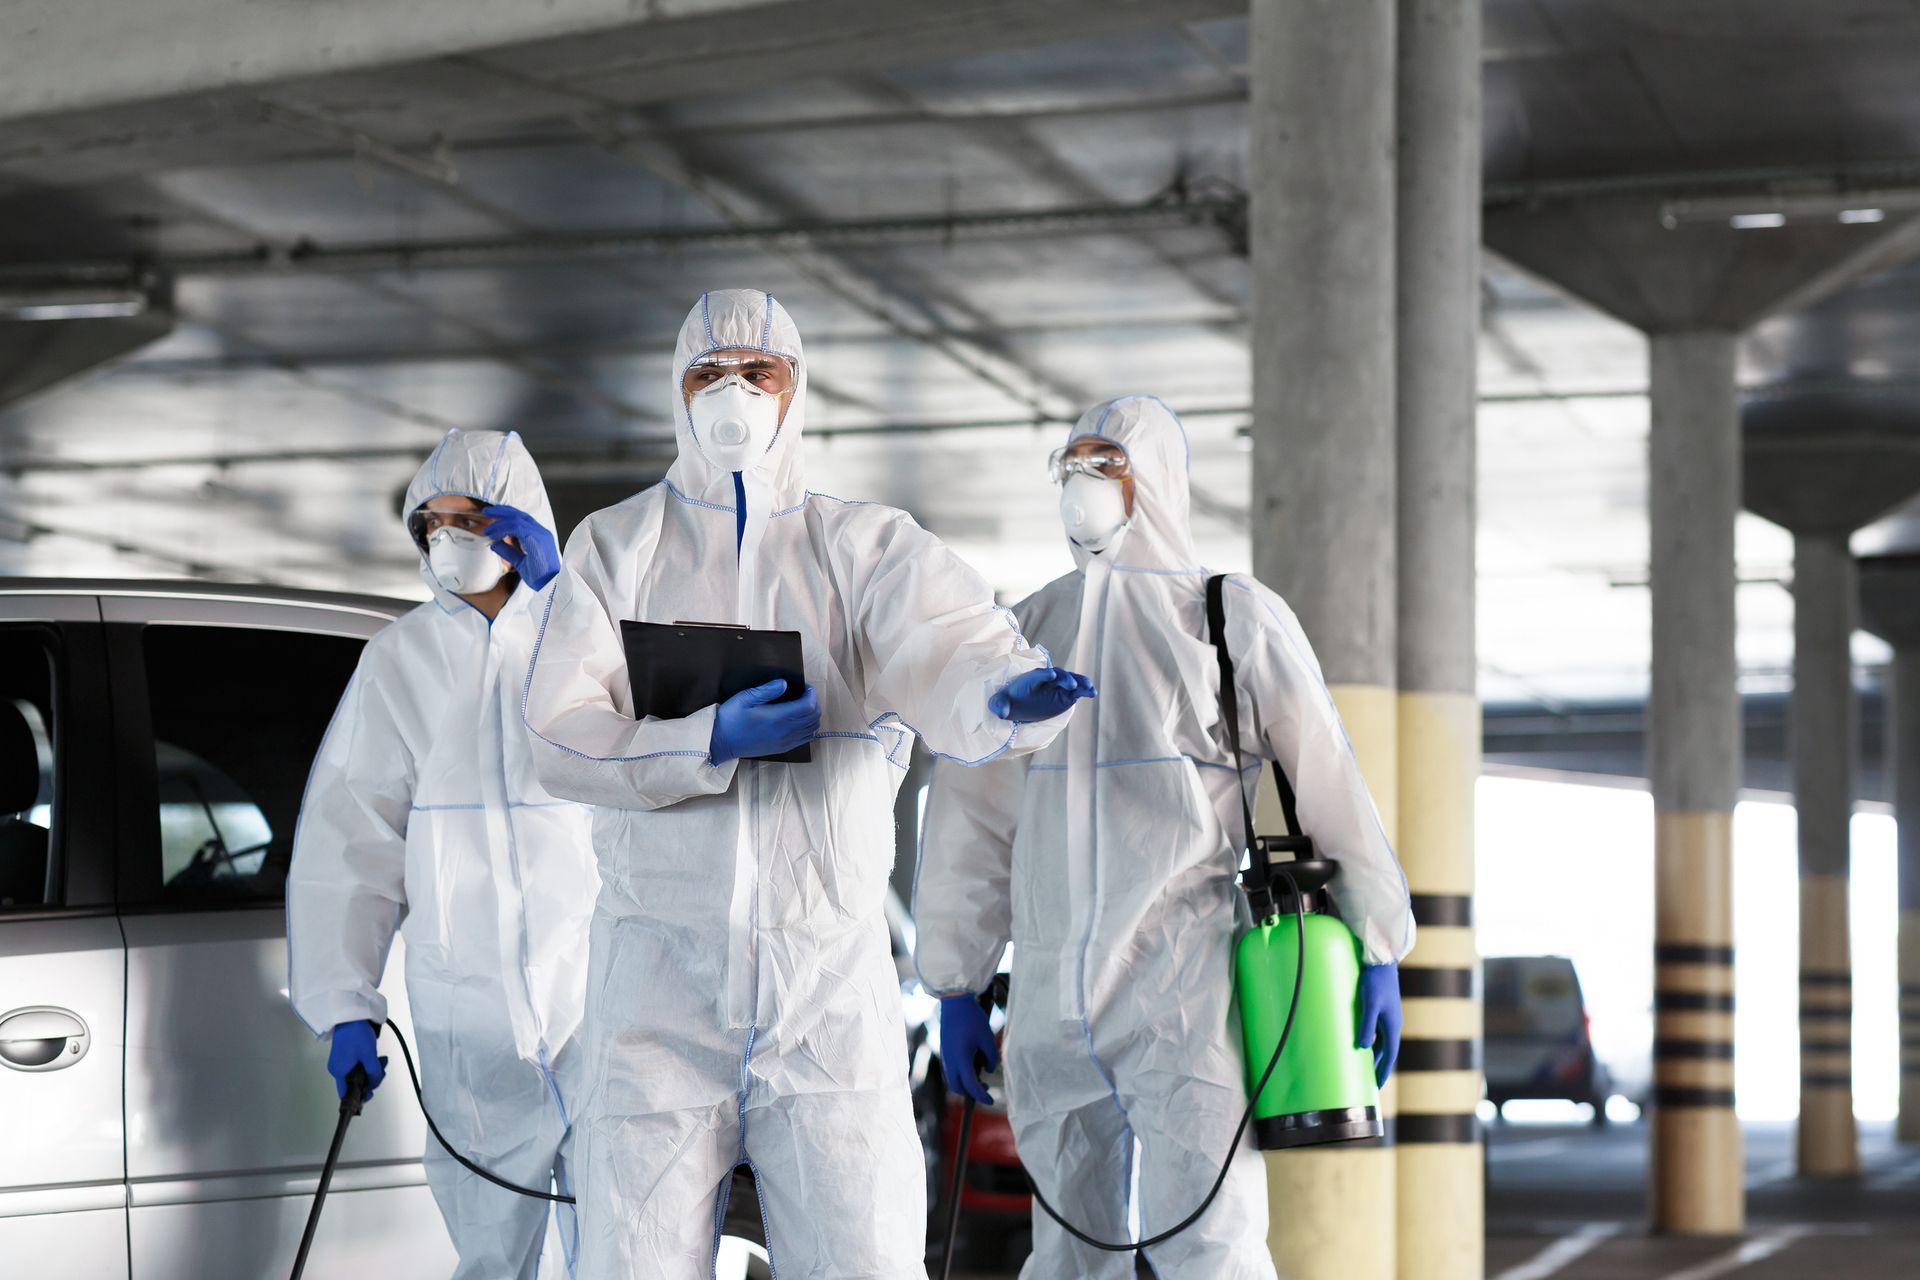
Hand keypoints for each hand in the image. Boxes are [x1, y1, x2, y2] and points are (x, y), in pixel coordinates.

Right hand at [327, 1019, 386, 1101]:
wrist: (350, 1014)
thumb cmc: (357, 1035)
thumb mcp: (369, 1055)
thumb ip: (373, 1072)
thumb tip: (373, 1084)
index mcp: (339, 1072)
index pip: (346, 1093)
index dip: (358, 1097)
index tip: (370, 1094)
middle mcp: (337, 1069)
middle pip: (354, 1083)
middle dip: (370, 1079)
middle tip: (381, 1071)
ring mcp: (341, 1061)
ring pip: (358, 1073)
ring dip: (371, 1069)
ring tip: (382, 1060)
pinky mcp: (345, 1054)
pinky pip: (357, 1064)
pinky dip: (367, 1063)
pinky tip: (377, 1057)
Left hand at [480, 504, 561, 590]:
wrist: (552, 585)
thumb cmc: (540, 576)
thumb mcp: (520, 562)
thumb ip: (509, 551)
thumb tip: (494, 544)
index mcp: (539, 535)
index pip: (522, 519)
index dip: (506, 515)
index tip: (492, 518)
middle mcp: (541, 531)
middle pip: (519, 514)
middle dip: (501, 511)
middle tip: (486, 511)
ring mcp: (540, 534)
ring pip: (517, 519)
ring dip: (499, 521)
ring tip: (488, 527)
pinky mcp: (536, 539)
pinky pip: (517, 527)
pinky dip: (503, 529)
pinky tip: (495, 535)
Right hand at [709, 679, 821, 763]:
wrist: (720, 743)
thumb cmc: (730, 720)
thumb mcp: (745, 698)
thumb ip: (766, 690)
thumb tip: (784, 683)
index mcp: (777, 718)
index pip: (808, 706)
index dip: (811, 694)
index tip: (805, 687)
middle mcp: (785, 732)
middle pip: (814, 717)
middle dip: (814, 702)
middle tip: (805, 694)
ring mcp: (785, 742)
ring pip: (813, 729)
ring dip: (813, 715)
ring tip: (803, 705)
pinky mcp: (782, 748)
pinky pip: (805, 739)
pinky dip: (808, 728)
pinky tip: (798, 720)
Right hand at [939, 993, 998, 1105]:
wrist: (954, 1001)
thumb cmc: (972, 1018)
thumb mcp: (987, 1038)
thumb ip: (991, 1057)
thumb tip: (989, 1069)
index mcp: (961, 1059)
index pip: (971, 1085)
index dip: (982, 1096)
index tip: (991, 1100)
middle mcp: (950, 1060)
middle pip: (957, 1087)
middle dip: (970, 1092)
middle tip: (984, 1089)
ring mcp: (945, 1055)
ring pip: (952, 1079)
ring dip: (964, 1083)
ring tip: (979, 1077)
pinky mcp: (944, 1049)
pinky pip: (950, 1069)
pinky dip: (960, 1074)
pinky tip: (971, 1065)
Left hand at [988, 667, 1094, 722]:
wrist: (1020, 705)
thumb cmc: (1010, 701)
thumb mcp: (1001, 703)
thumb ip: (999, 704)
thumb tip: (1001, 711)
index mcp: (1030, 679)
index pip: (1037, 675)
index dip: (1043, 674)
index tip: (1050, 675)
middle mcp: (1046, 680)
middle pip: (1057, 675)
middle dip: (1063, 678)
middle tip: (1070, 684)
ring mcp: (1058, 686)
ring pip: (1071, 681)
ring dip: (1079, 682)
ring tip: (1088, 687)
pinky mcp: (1067, 694)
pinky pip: (1078, 691)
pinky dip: (1085, 690)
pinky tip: (1092, 693)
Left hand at [1357, 963, 1401, 1086]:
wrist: (1382, 960)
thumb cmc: (1375, 981)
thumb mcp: (1369, 1004)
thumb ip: (1366, 1026)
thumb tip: (1362, 1048)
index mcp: (1392, 1026)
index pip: (1390, 1055)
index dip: (1383, 1071)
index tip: (1377, 1086)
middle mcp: (1393, 1024)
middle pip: (1387, 1051)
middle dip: (1379, 1066)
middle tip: (1370, 1082)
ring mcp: (1388, 1016)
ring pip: (1382, 1041)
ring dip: (1375, 1054)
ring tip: (1364, 1067)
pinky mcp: (1383, 1009)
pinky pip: (1378, 1031)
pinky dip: (1372, 1041)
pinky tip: (1362, 1042)